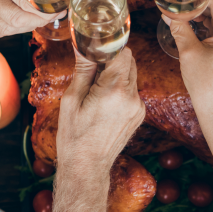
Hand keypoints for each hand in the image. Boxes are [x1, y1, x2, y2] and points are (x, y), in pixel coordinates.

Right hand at [0, 0, 60, 36]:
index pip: (25, 0)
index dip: (45, 10)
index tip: (56, 10)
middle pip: (16, 18)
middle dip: (38, 21)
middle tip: (49, 17)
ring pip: (5, 29)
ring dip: (24, 27)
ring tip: (35, 20)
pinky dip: (9, 28)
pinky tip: (16, 20)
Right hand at [56, 48, 145, 169]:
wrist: (87, 166)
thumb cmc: (75, 135)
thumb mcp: (72, 99)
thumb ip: (84, 69)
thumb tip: (83, 45)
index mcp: (114, 90)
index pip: (123, 53)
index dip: (110, 47)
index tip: (97, 47)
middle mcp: (132, 97)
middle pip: (130, 62)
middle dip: (113, 59)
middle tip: (93, 66)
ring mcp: (139, 107)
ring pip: (132, 76)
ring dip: (117, 74)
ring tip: (97, 87)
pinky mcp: (140, 114)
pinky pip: (133, 91)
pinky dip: (121, 89)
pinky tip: (105, 100)